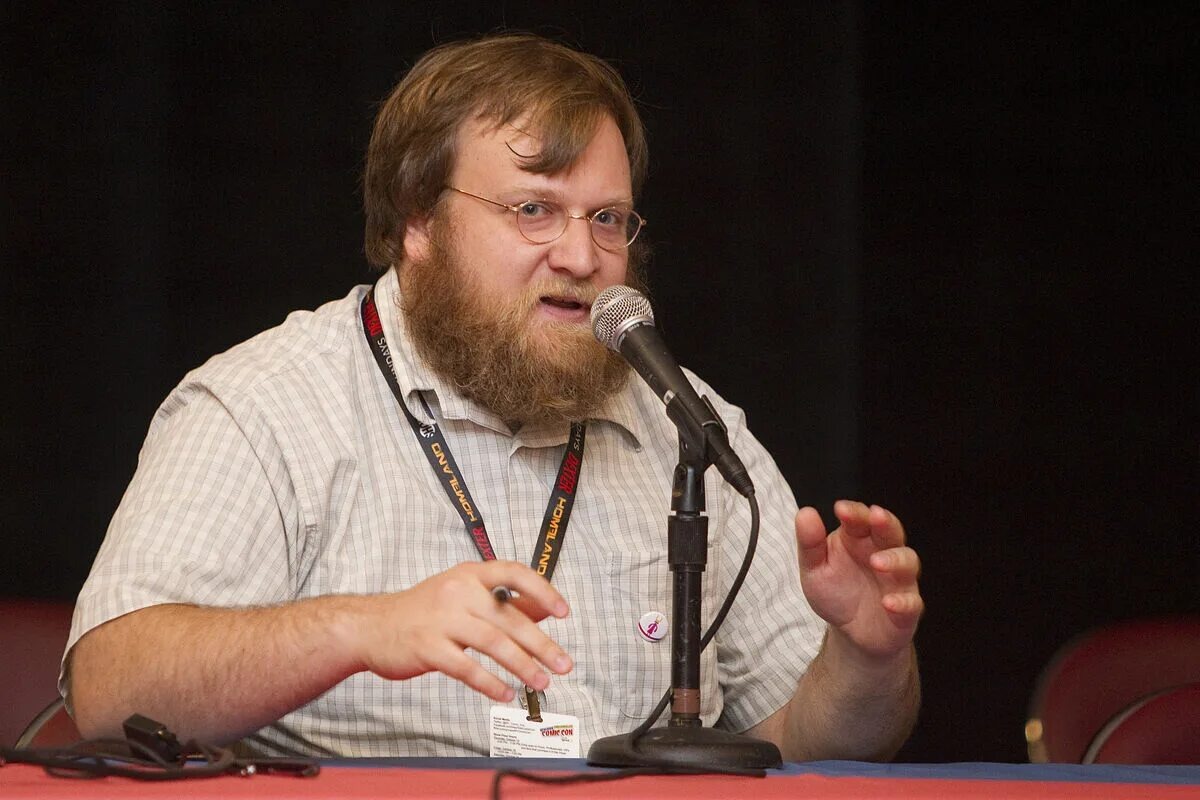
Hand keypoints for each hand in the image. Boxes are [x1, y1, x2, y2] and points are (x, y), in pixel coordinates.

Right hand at [350, 561, 572, 701]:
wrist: (371, 626)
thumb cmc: (423, 611)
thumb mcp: (462, 595)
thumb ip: (502, 601)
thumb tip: (545, 608)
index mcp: (469, 574)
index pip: (513, 573)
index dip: (542, 590)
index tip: (564, 611)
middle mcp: (457, 592)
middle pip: (509, 618)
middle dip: (541, 644)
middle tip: (564, 664)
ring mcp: (442, 619)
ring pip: (493, 643)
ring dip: (522, 666)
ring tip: (542, 681)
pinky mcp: (428, 648)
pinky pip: (467, 668)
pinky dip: (490, 683)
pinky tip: (506, 694)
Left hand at [795, 501, 922, 659]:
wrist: (849, 633)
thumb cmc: (835, 592)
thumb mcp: (814, 569)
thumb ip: (810, 543)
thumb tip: (805, 513)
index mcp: (858, 539)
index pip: (860, 519)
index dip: (854, 512)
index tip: (840, 509)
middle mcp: (882, 553)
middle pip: (891, 532)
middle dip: (885, 522)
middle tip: (876, 516)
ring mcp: (898, 580)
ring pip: (908, 562)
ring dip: (895, 560)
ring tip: (877, 562)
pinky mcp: (907, 608)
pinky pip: (912, 602)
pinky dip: (903, 602)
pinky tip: (888, 603)